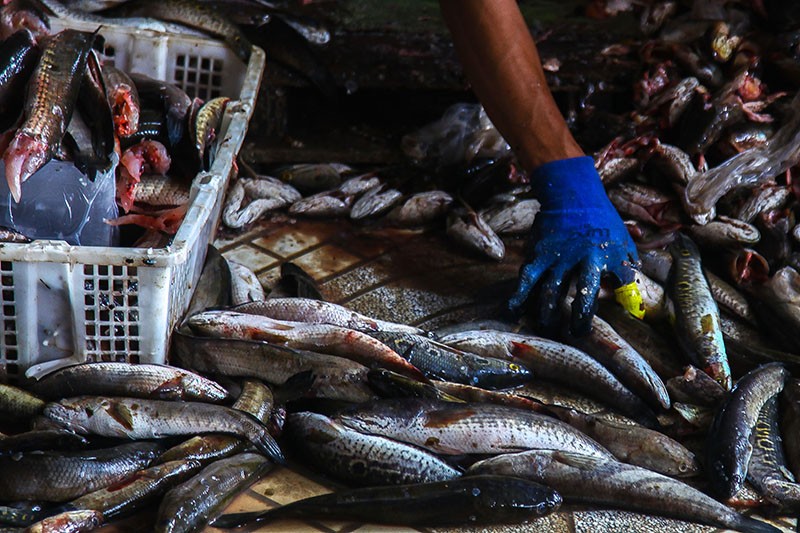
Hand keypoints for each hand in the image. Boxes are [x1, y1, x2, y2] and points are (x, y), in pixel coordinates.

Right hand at [508, 156, 638, 335]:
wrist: (573, 195)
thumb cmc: (603, 222)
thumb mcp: (622, 243)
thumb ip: (625, 269)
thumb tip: (625, 293)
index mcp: (597, 257)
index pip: (591, 292)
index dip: (585, 314)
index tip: (583, 329)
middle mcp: (573, 259)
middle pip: (568, 294)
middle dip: (568, 317)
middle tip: (569, 333)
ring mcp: (553, 256)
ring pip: (545, 289)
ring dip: (544, 310)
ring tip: (545, 324)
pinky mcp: (536, 253)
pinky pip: (526, 277)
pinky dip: (519, 294)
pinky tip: (514, 309)